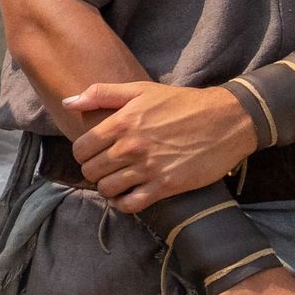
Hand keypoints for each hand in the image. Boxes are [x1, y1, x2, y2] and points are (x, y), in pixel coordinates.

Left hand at [64, 79, 256, 207]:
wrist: (226, 120)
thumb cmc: (181, 103)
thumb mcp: (140, 90)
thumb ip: (101, 94)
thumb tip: (68, 102)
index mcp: (121, 123)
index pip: (81, 149)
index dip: (83, 154)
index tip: (94, 153)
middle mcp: (131, 147)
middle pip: (91, 171)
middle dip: (94, 171)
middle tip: (106, 167)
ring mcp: (148, 168)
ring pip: (107, 189)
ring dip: (108, 187)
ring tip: (117, 180)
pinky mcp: (166, 186)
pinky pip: (130, 204)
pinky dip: (124, 203)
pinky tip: (129, 194)